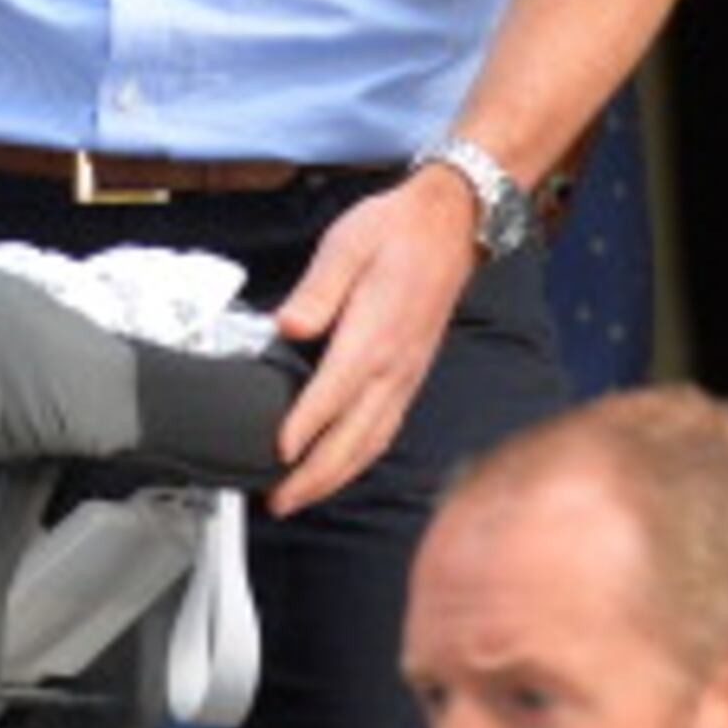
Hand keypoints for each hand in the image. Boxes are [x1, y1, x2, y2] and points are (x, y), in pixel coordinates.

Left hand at [263, 176, 478, 517]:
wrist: (449, 225)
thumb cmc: (394, 231)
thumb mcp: (347, 244)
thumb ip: (317, 289)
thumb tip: (289, 324)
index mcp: (375, 334)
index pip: (334, 392)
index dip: (306, 425)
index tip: (278, 452)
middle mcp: (394, 366)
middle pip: (353, 436)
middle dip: (315, 476)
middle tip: (277, 502)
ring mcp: (406, 376)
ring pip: (371, 443)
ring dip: (335, 477)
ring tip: (298, 498)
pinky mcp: (410, 377)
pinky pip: (385, 430)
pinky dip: (360, 459)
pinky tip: (340, 468)